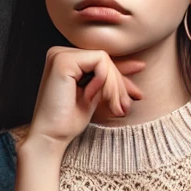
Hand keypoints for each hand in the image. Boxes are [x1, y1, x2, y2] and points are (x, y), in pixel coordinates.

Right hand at [13, 46, 143, 190]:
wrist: (51, 137)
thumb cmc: (69, 120)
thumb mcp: (97, 95)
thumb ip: (111, 79)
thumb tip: (140, 65)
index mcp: (67, 60)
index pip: (101, 62)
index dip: (122, 76)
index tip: (138, 93)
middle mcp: (61, 53)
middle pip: (106, 60)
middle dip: (120, 85)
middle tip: (124, 107)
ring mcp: (60, 55)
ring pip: (105, 60)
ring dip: (114, 86)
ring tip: (114, 107)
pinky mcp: (62, 61)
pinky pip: (100, 62)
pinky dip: (104, 81)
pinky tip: (91, 96)